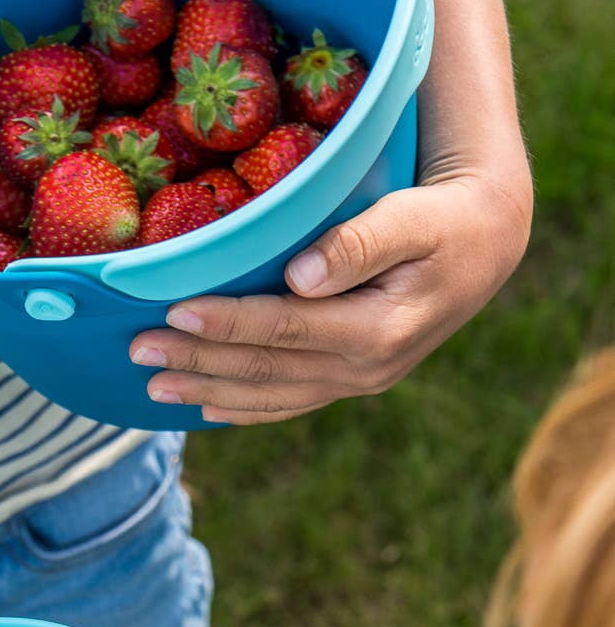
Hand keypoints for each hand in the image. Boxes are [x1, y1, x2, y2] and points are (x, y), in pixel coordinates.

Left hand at [128, 173, 530, 424]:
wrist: (489, 245)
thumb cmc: (446, 219)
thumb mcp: (415, 217)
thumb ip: (360, 243)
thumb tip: (301, 275)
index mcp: (376, 331)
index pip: (284, 328)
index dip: (225, 323)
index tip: (173, 310)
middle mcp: (365, 370)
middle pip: (266, 369)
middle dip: (197, 362)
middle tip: (136, 351)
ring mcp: (358, 382)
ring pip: (270, 395)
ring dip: (207, 391)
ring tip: (152, 388)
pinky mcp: (353, 381)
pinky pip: (290, 403)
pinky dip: (245, 409)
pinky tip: (205, 408)